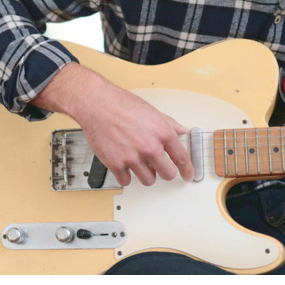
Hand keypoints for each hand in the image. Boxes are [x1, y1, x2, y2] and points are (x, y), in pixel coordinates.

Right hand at [32, 63, 193, 185]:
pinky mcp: (116, 164)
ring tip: (139, 164)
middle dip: (165, 172)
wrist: (96, 104)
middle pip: (168, 174)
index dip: (187, 170)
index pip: (182, 158)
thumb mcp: (151, 110)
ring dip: (146, 174)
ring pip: (148, 180)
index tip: (188, 175)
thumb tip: (181, 130)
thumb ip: (168, 123)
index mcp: (162, 132)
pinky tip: (123, 165)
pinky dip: (125, 175)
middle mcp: (150, 147)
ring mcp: (133, 157)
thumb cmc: (121, 104)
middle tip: (160, 168)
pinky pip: (126, 181)